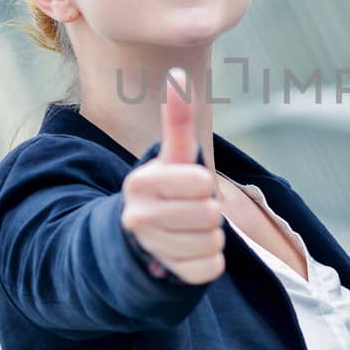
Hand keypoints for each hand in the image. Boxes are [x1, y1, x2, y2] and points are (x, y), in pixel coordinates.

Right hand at [120, 70, 224, 282]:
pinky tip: (188, 252)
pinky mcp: (167, 276)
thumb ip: (177, 120)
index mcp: (139, 183)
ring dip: (209, 236)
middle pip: (209, 214)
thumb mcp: (171, 157)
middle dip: (208, 210)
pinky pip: (210, 269)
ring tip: (187, 230)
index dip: (202, 184)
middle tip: (189, 210)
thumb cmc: (167, 189)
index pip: (201, 182)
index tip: (187, 187)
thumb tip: (178, 74)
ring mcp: (150, 250)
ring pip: (212, 241)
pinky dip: (208, 261)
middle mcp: (137, 217)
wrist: (141, 239)